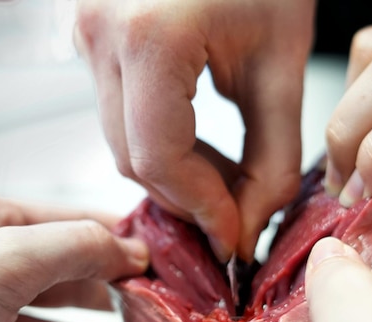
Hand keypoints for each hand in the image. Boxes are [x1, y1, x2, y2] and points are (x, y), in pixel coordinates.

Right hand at [74, 0, 315, 260]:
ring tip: (227, 181)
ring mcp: (89, 34)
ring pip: (124, 144)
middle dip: (188, 199)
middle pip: (134, 158)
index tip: (235, 237)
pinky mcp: (96, 41)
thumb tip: (250, 227)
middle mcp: (102, 34)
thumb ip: (273, 157)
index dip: (199, 208)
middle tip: (237, 215)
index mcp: (151, 35)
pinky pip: (123, 120)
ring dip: (177, 177)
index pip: (160, 159)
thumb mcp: (282, 65)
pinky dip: (164, 149)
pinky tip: (203, 151)